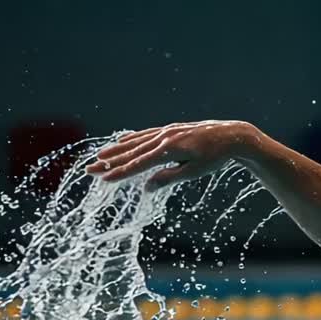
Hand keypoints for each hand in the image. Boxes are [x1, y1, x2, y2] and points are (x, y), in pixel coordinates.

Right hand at [86, 120, 259, 189]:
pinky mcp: (171, 129)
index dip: (119, 173)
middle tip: (89, 169)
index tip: (103, 179)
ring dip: (116, 150)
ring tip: (99, 156)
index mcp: (168, 150)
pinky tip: (122, 142)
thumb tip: (146, 187)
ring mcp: (166, 131)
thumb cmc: (215, 158)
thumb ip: (169, 178)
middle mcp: (164, 137)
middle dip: (109, 162)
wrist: (231, 135)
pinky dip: (132, 139)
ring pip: (136, 142)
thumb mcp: (194, 172)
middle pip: (131, 152)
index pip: (138, 164)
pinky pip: (146, 134)